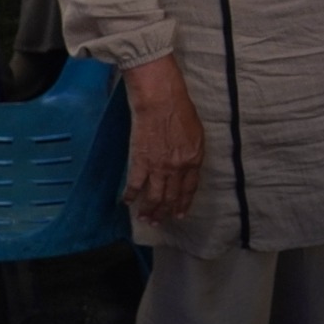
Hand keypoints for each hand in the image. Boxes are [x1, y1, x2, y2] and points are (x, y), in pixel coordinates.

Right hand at [121, 56, 204, 223]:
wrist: (160, 100)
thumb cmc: (179, 109)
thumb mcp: (196, 133)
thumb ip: (192, 152)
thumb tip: (187, 165)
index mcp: (194, 159)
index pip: (189, 188)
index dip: (183, 203)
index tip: (179, 214)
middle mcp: (178, 168)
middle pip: (171, 196)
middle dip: (165, 212)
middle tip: (159, 223)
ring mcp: (159, 167)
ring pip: (154, 197)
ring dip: (149, 211)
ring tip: (144, 219)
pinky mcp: (141, 162)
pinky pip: (135, 184)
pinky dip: (130, 195)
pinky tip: (127, 202)